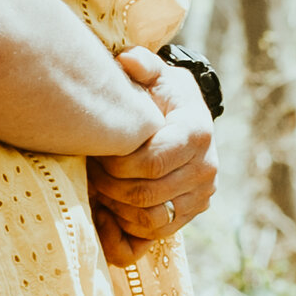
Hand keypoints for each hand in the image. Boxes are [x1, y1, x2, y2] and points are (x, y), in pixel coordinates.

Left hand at [88, 45, 218, 266]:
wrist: (185, 118)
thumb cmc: (163, 94)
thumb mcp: (156, 73)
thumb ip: (142, 64)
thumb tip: (126, 60)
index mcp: (198, 134)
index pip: (152, 162)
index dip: (116, 163)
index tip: (96, 149)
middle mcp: (206, 170)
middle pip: (146, 194)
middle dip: (109, 186)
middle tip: (89, 169)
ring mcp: (199, 198)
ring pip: (150, 220)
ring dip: (116, 208)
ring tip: (97, 187)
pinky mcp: (188, 216)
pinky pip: (153, 236)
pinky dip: (125, 230)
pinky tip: (106, 212)